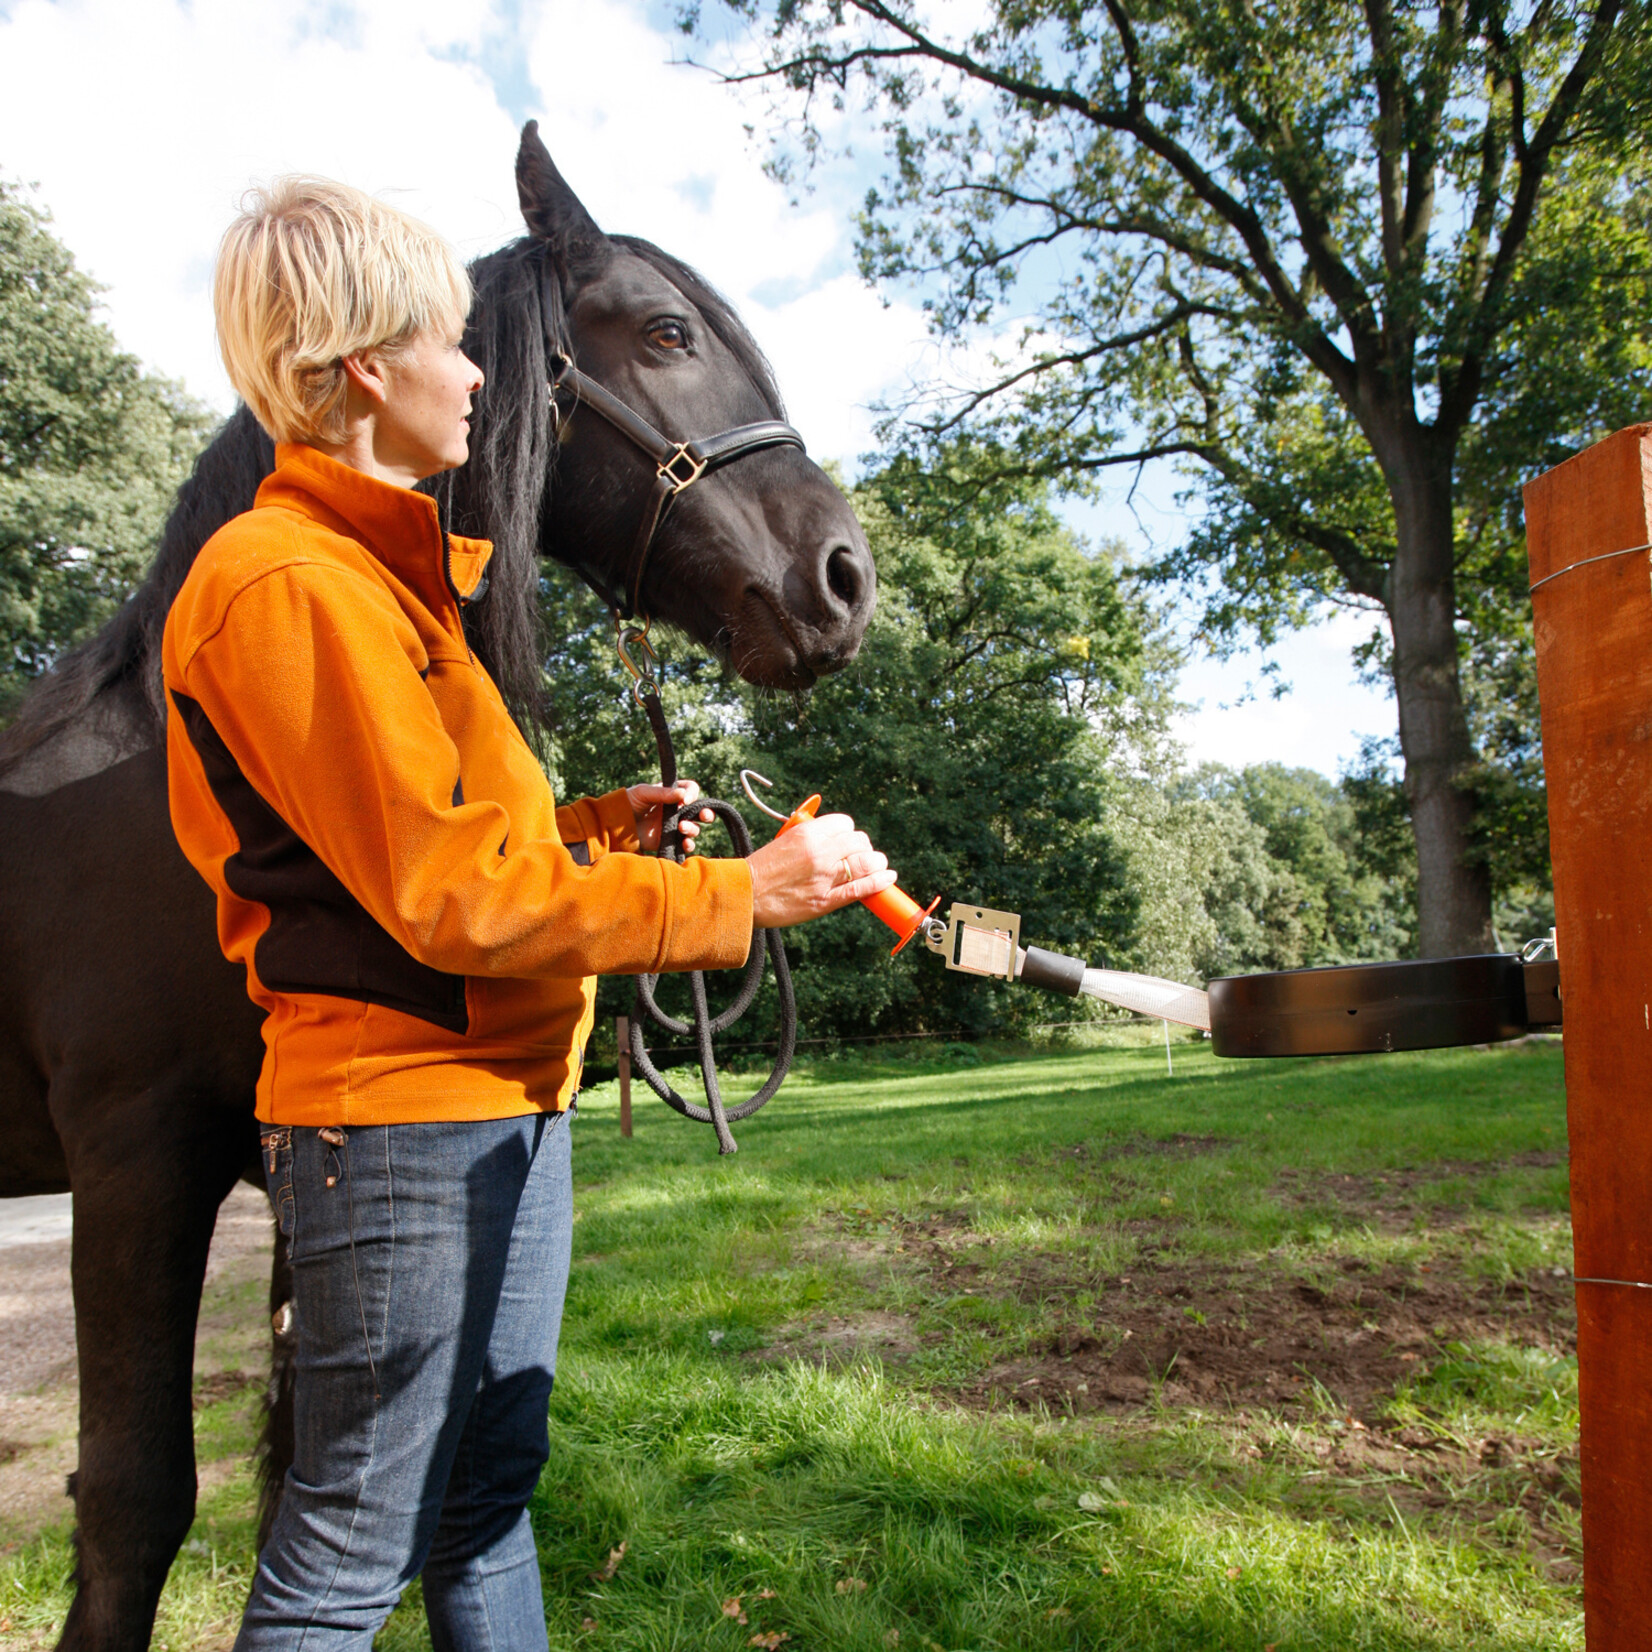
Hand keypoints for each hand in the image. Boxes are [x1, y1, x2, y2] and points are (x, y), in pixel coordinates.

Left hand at [626, 780, 713, 852]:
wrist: (613, 825)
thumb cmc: (626, 803)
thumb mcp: (643, 792)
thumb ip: (663, 793)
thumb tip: (683, 795)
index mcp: (670, 794)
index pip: (690, 790)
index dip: (692, 793)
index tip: (685, 799)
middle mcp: (675, 810)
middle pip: (699, 811)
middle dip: (707, 813)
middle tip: (704, 816)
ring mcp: (673, 827)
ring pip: (694, 828)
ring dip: (693, 828)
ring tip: (682, 828)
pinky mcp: (668, 841)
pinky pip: (685, 844)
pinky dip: (688, 844)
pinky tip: (684, 842)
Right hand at [745, 811, 897, 928]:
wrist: (743, 896)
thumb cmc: (761, 869)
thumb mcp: (784, 841)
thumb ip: (809, 836)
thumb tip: (833, 835)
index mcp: (807, 833)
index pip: (845, 824)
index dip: (850, 832)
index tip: (849, 841)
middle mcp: (820, 851)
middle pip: (860, 842)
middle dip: (864, 847)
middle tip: (862, 856)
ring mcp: (825, 876)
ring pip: (866, 863)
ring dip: (877, 863)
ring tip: (879, 865)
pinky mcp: (826, 900)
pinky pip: (861, 888)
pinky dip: (879, 882)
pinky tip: (888, 877)